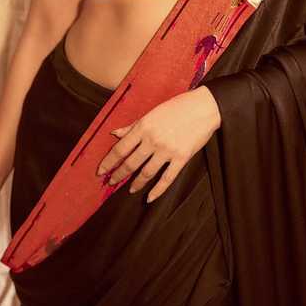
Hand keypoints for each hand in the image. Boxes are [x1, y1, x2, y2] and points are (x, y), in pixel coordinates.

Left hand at [96, 86, 221, 202]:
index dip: (109, 162)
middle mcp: (152, 140)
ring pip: (146, 173)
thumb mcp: (152, 113)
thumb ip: (133, 126)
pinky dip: (157, 190)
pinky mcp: (181, 158)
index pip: (120, 149)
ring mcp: (167, 150)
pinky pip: (167, 178)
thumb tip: (115, 133)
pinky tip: (149, 198)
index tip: (101, 171)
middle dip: (119, 175)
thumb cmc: (178, 107)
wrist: (204, 107)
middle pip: (131, 163)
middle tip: (111, 182)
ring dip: (136, 183)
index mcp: (143, 127)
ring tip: (131, 189)